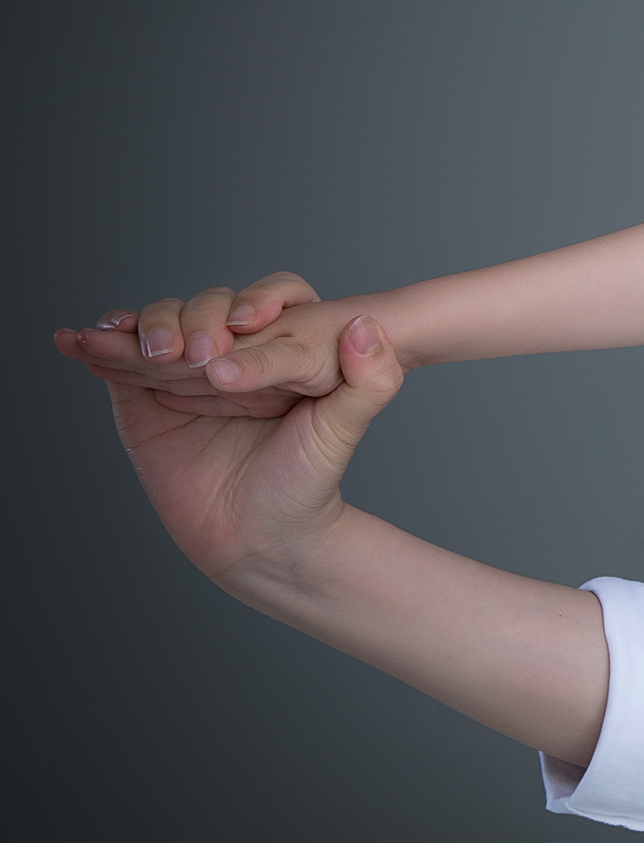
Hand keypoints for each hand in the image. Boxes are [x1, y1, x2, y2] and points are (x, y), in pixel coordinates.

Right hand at [109, 313, 405, 584]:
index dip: (253, 302)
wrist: (261, 539)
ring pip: (154, 332)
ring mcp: (183, 377)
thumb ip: (370, 382)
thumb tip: (368, 326)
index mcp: (279, 352)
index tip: (248, 324)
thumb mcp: (343, 430)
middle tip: (192, 355)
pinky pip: (117, 366)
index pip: (261, 305)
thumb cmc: (308, 483)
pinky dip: (94, 348)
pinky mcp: (143, 402)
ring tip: (120, 335)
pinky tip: (74, 340)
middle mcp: (230, 357)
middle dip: (189, 320)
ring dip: (134, 328)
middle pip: (201, 311)